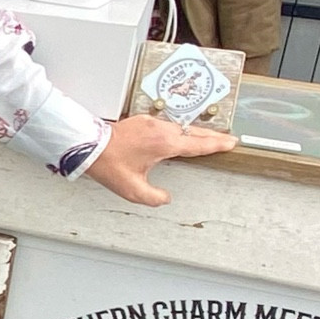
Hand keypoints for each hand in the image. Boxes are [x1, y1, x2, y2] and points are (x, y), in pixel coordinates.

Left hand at [82, 114, 236, 206]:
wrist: (88, 146)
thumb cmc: (109, 165)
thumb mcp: (134, 190)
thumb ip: (155, 198)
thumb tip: (165, 199)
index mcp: (164, 144)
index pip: (198, 144)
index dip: (216, 144)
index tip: (231, 143)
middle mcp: (161, 129)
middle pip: (193, 132)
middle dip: (211, 136)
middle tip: (226, 139)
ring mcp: (151, 122)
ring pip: (180, 126)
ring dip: (194, 132)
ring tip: (205, 139)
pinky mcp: (142, 119)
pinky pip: (166, 124)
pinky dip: (178, 129)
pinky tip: (178, 135)